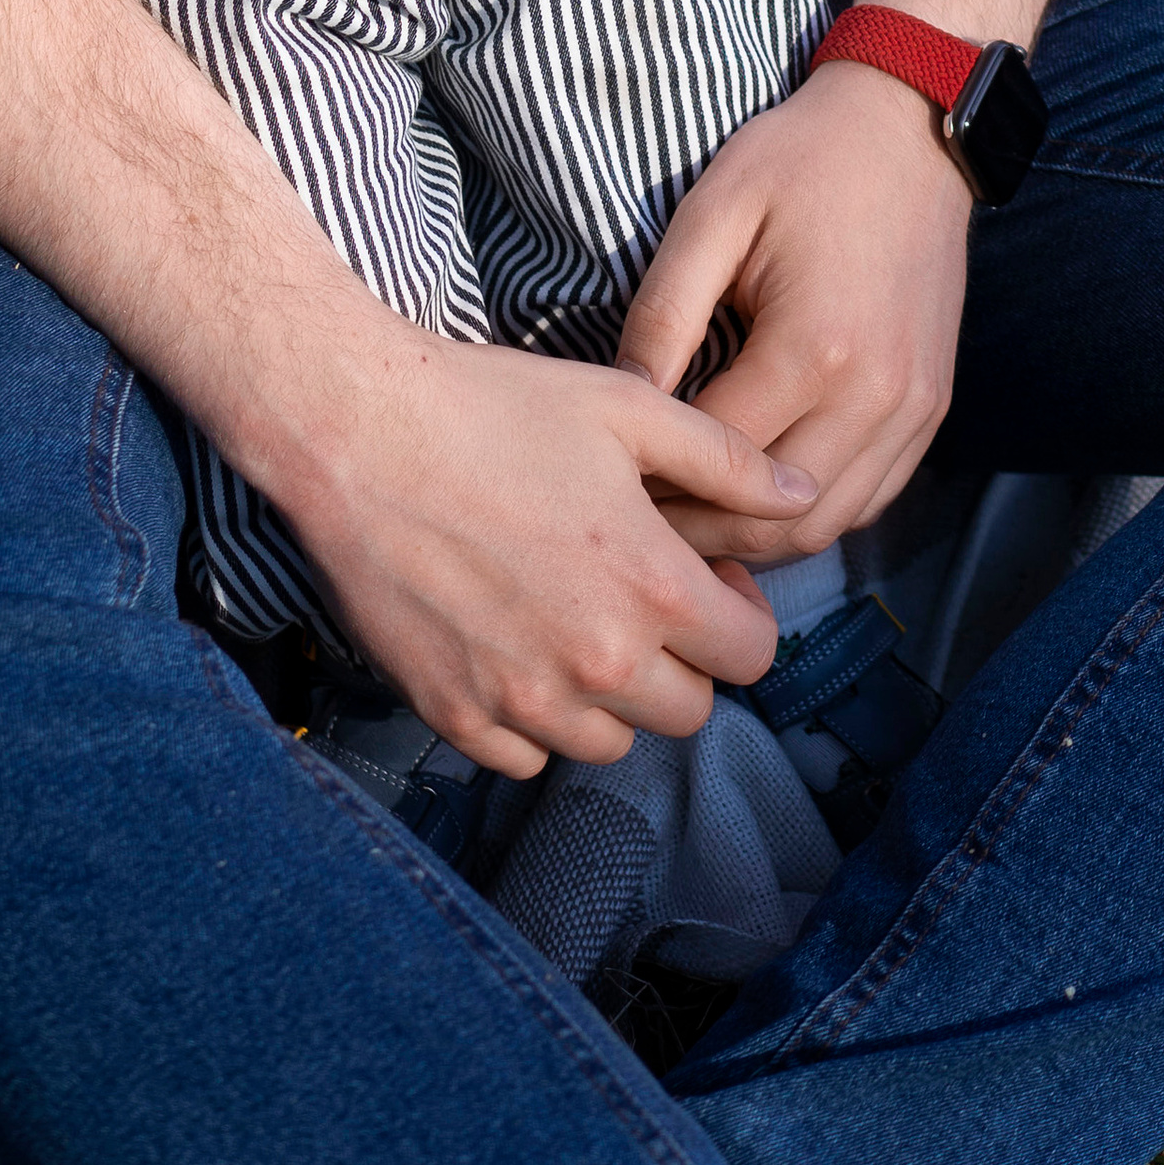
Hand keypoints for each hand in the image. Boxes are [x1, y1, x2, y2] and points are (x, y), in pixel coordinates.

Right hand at [280, 325, 819, 776]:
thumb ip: (728, 462)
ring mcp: (520, 699)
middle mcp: (596, 663)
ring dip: (610, 697)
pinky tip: (514, 645)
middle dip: (682, 661)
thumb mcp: (628, 410)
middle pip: (688, 711)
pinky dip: (532, 719)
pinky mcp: (453, 714)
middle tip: (640, 597)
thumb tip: (804, 493)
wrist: (359, 432)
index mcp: (653, 589)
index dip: (738, 613)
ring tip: (574, 619)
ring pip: (608, 744)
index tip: (701, 573)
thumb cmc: (497, 407)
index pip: (751, 657)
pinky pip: (525, 756)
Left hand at [616, 57, 973, 556]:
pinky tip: (762, 493)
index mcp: (814, 347)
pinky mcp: (932, 408)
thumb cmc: (801, 160)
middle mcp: (875, 395)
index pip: (719, 459)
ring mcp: (913, 409)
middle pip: (774, 516)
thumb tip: (621, 398)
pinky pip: (869, 498)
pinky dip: (812, 512)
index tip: (611, 482)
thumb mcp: (714, 213)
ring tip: (695, 514)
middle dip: (701, 532)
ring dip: (758, 537)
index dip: (657, 482)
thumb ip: (663, 312)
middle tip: (641, 520)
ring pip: (826, 525)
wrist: (910, 130)